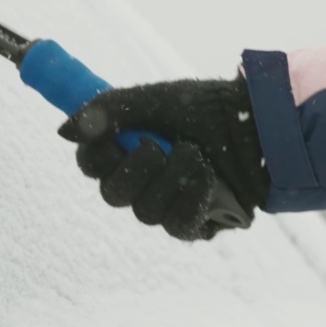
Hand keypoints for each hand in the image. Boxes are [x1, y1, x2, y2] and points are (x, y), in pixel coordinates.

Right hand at [58, 77, 268, 240]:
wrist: (261, 122)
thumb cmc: (205, 108)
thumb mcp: (152, 100)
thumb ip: (106, 110)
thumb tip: (63, 130)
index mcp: (124, 150)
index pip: (91, 164)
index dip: (98, 156)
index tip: (115, 138)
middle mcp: (140, 183)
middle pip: (112, 195)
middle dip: (137, 169)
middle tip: (158, 145)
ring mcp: (166, 206)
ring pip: (146, 211)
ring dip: (173, 177)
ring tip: (197, 152)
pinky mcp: (194, 225)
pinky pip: (178, 225)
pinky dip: (193, 197)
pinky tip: (209, 177)